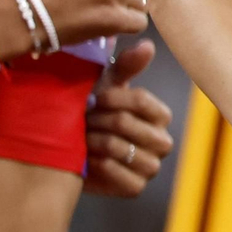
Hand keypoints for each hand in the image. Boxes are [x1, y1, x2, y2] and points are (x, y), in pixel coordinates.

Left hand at [84, 39, 174, 197]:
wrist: (70, 151)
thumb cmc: (92, 113)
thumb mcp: (106, 86)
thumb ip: (127, 66)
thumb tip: (148, 44)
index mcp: (160, 115)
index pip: (142, 101)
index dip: (114, 98)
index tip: (94, 97)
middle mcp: (162, 141)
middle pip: (127, 124)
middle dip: (98, 120)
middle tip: (83, 119)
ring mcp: (151, 166)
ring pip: (121, 149)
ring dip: (95, 141)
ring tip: (82, 137)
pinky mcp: (136, 187)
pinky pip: (118, 174)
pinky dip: (98, 165)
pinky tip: (87, 158)